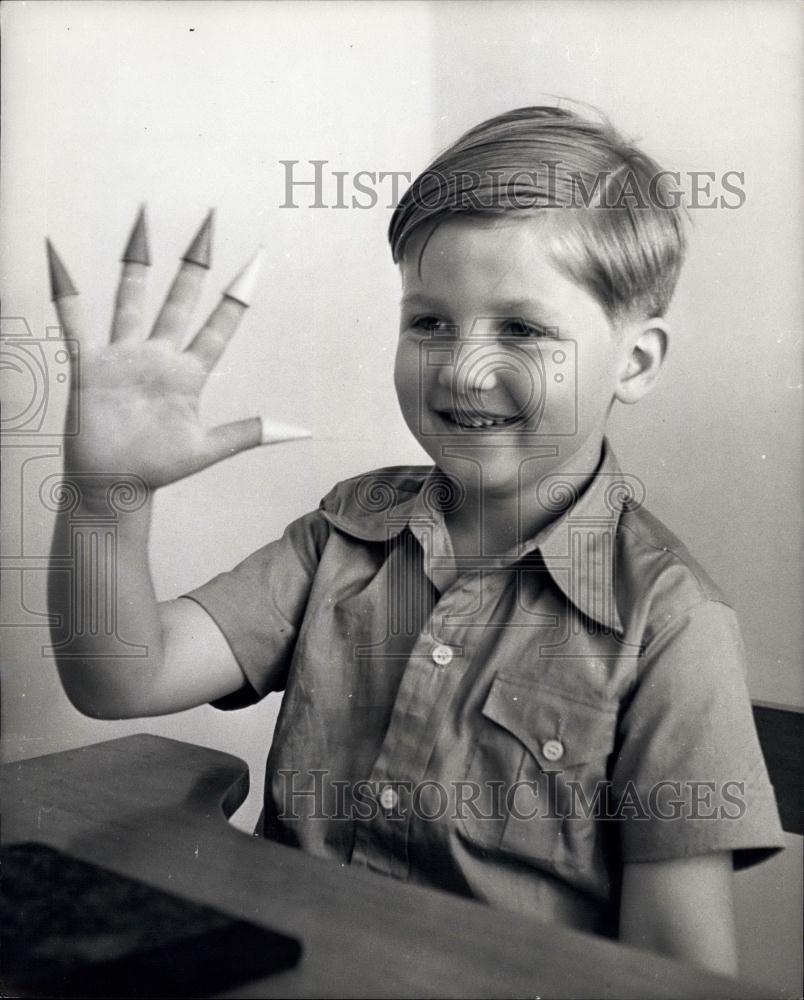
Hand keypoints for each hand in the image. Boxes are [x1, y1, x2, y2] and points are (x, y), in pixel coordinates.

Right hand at [48, 208, 308, 493]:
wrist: (114, 484)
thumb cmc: (159, 467)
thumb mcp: (208, 449)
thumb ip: (250, 433)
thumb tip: (301, 432)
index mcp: (189, 373)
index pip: (220, 325)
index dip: (237, 296)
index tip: (257, 261)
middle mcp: (159, 356)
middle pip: (181, 299)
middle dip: (195, 264)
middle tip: (210, 223)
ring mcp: (124, 357)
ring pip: (132, 298)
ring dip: (137, 262)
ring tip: (144, 221)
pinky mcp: (90, 365)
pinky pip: (74, 320)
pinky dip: (66, 290)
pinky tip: (57, 255)